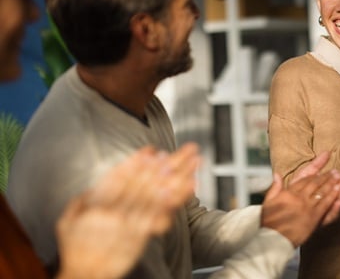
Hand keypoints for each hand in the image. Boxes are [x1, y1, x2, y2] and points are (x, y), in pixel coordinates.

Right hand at [56, 143, 199, 278]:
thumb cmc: (77, 249)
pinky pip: (161, 215)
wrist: (84, 275)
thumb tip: (97, 184)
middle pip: (145, 182)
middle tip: (183, 150)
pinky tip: (189, 188)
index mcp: (97, 205)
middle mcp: (115, 212)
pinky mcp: (141, 236)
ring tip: (193, 163)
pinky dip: (176, 200)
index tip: (151, 150)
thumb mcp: (69, 220)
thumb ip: (83, 199)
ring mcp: (129, 224)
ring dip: (177, 177)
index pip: (119, 178)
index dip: (136, 162)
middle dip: (166, 164)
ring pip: (157, 195)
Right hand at [261, 171, 339, 246]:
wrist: (273, 237)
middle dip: (326, 177)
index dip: (315, 175)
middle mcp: (299, 197)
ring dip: (331, 184)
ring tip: (339, 179)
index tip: (322, 172)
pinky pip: (325, 204)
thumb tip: (277, 174)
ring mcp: (307, 207)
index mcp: (289, 192)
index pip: (304, 180)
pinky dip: (332, 197)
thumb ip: (275, 186)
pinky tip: (338, 192)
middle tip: (335, 172)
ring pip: (321, 192)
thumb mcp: (269, 201)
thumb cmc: (268, 221)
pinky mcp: (313, 217)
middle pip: (315, 184)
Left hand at [292, 152, 339, 224]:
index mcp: (327, 189)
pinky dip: (336, 208)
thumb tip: (327, 151)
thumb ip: (317, 164)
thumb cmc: (294, 191)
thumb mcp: (305, 175)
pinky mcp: (320, 219)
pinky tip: (339, 201)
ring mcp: (326, 210)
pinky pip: (330, 215)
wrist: (283, 211)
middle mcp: (329, 200)